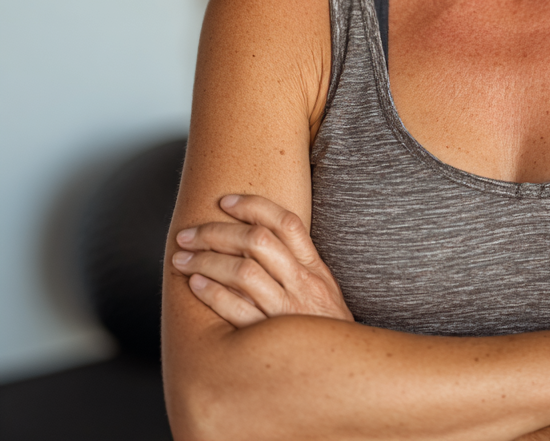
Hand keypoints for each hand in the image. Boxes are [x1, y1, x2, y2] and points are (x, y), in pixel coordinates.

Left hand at [171, 194, 352, 327]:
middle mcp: (302, 284)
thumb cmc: (324, 328)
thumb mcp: (323, 288)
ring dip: (207, 260)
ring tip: (182, 258)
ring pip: (243, 272)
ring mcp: (286, 311)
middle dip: (217, 232)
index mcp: (314, 268)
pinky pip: (237, 311)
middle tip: (188, 234)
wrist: (341, 372)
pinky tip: (195, 285)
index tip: (224, 201)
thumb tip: (259, 232)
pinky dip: (213, 294)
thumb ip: (298, 262)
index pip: (286, 222)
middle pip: (257, 241)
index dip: (253, 205)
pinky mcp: (270, 340)